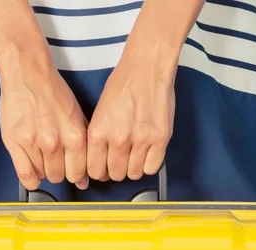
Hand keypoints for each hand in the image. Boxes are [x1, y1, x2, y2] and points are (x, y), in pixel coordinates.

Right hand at [0, 64, 88, 190]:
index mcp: (75, 136)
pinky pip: (24, 174)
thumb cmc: (52, 92)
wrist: (28, 74)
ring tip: (41, 156)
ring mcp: (33, 143)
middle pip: (60, 177)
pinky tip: (32, 173)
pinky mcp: (15, 143)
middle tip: (55, 161)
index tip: (71, 170)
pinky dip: (29, 179)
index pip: (78, 173)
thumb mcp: (77, 116)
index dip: (75, 174)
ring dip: (43, 170)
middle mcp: (55, 142)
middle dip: (59, 172)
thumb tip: (85, 179)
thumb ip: (83, 147)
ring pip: (42, 175)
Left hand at [87, 56, 175, 181]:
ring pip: (134, 174)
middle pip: (115, 175)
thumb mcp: (99, 113)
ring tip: (134, 155)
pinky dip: (149, 164)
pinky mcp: (160, 139)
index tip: (103, 168)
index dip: (99, 171)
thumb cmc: (123, 85)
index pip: (94, 170)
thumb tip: (100, 162)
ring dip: (133, 168)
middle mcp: (119, 139)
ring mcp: (141, 140)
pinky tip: (147, 153)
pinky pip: (152, 168)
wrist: (147, 68)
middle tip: (120, 160)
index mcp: (98, 132)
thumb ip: (99, 139)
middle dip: (116, 170)